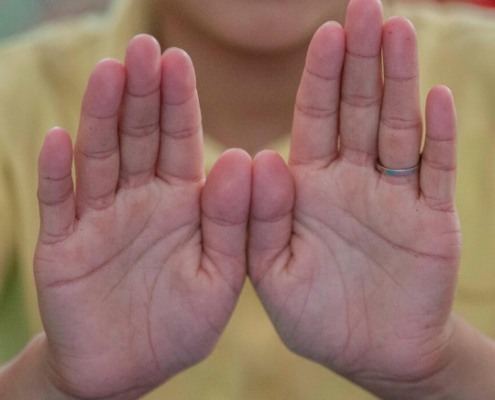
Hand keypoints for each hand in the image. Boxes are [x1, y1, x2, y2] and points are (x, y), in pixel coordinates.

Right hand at [34, 35, 250, 399]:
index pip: (180, 141)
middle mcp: (140, 201)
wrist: (131, 366)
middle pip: (139, 138)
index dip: (180, 102)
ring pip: (99, 159)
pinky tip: (60, 139)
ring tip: (109, 74)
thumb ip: (233, 222)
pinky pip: (60, 205)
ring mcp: (98, 219)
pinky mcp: (62, 246)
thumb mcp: (221, 276)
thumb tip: (242, 158)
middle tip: (144, 45)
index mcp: (182, 202)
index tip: (181, 59)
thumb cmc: (183, 322)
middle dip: (141, 93)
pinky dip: (59, 174)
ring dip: (102, 117)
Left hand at [248, 0, 460, 394]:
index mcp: (307, 188)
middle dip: (363, 61)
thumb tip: (260, 157)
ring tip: (401, 32)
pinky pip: (436, 171)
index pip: (314, 120)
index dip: (321, 77)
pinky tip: (437, 98)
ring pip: (398, 128)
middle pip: (357, 110)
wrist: (369, 351)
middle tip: (368, 7)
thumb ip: (260, 219)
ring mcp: (393, 196)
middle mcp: (350, 181)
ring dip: (400, 82)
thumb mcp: (271, 272)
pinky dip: (439, 137)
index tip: (326, 33)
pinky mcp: (431, 219)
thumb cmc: (313, 315)